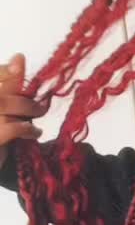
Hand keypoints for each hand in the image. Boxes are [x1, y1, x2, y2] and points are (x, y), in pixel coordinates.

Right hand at [0, 53, 48, 171]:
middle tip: (41, 109)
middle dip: (23, 99)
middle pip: (1, 95)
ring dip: (26, 112)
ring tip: (36, 124)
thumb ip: (10, 88)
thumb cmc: (1, 136)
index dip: (5, 71)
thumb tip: (18, 57)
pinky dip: (25, 129)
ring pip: (3, 106)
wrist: (2, 167)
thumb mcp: (5, 109)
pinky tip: (33, 133)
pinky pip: (9, 128)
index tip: (20, 59)